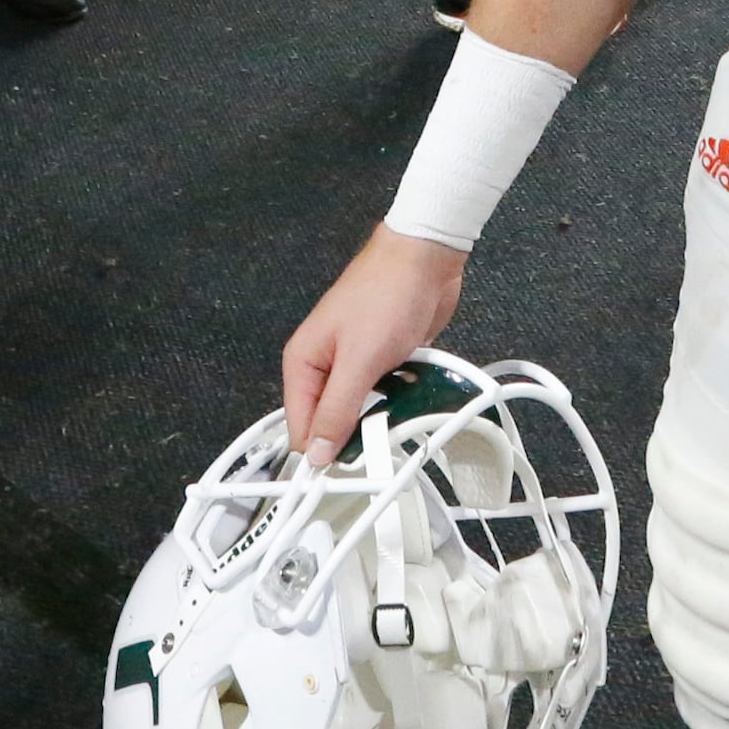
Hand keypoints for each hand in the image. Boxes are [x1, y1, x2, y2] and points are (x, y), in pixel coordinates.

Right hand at [281, 226, 468, 470]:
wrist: (427, 258)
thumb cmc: (386, 293)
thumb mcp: (360, 360)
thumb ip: (337, 410)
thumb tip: (316, 455)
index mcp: (304, 362)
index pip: (301, 428)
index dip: (323, 453)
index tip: (351, 471)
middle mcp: (325, 365)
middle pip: (333, 423)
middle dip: (360, 433)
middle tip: (386, 435)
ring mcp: (356, 363)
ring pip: (365, 412)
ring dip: (386, 415)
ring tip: (406, 406)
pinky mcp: (383, 361)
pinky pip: (389, 396)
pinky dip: (404, 398)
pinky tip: (417, 391)